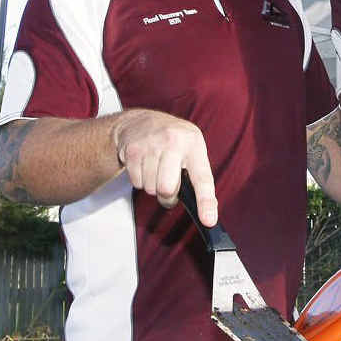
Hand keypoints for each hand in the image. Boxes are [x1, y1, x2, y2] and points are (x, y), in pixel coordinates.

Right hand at [111, 109, 217, 225]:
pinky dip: (141, 180)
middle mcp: (173, 142)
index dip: (205, 202)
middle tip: (169, 187)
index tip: (208, 220)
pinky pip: (137, 183)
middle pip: (168, 189)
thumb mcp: (193, 148)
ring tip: (157, 170)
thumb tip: (206, 211)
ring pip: (150, 188)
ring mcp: (151, 145)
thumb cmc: (174, 140)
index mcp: (194, 144)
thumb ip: (198, 176)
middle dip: (168, 195)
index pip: (202, 178)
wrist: (142, 121)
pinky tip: (145, 165)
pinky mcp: (132, 150)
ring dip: (153, 187)